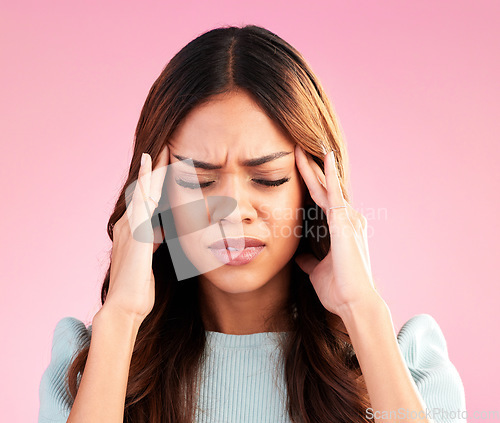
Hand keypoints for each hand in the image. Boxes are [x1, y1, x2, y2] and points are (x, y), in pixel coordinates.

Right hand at [103, 145, 168, 322]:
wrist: (126, 307)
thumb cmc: (138, 289)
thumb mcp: (148, 259)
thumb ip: (152, 243)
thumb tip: (161, 233)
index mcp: (133, 231)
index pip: (146, 200)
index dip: (156, 182)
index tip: (168, 164)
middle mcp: (128, 224)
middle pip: (144, 190)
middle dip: (155, 169)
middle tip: (166, 147)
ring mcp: (130, 227)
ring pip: (142, 190)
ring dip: (152, 169)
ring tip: (163, 148)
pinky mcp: (136, 232)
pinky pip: (141, 199)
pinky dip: (145, 180)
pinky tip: (150, 164)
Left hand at [294, 144, 377, 317]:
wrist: (354, 303)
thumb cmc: (339, 290)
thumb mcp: (317, 271)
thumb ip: (310, 260)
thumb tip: (300, 257)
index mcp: (342, 229)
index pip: (324, 200)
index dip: (312, 184)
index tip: (300, 168)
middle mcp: (348, 219)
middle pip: (325, 188)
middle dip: (312, 169)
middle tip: (298, 150)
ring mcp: (348, 219)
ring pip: (328, 186)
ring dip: (315, 167)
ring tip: (301, 148)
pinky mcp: (344, 222)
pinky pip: (336, 192)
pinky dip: (330, 174)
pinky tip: (325, 156)